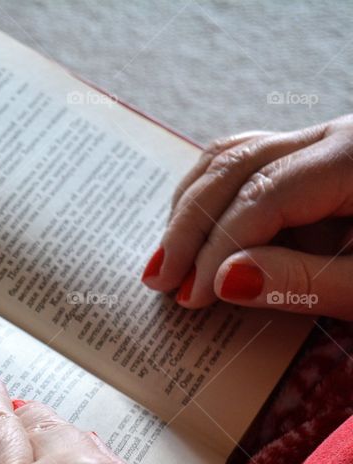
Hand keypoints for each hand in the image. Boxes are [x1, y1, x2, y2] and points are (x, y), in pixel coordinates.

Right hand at [142, 116, 352, 318]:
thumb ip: (305, 281)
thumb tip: (224, 278)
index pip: (261, 195)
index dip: (218, 248)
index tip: (192, 295)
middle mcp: (334, 137)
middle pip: (236, 167)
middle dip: (190, 227)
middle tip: (161, 280)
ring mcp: (322, 143)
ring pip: (235, 158)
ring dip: (193, 209)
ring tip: (168, 260)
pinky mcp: (314, 159)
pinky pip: (251, 167)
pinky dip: (216, 200)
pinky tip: (196, 236)